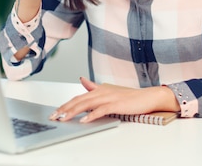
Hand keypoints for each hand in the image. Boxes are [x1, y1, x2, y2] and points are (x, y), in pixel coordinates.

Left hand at [49, 77, 179, 122]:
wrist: (148, 96)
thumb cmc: (130, 96)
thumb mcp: (109, 90)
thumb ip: (94, 87)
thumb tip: (82, 80)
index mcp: (99, 89)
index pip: (78, 97)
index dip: (65, 104)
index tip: (55, 112)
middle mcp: (102, 91)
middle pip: (79, 100)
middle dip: (64, 108)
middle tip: (54, 116)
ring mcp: (109, 97)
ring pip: (87, 104)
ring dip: (73, 112)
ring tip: (63, 118)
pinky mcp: (116, 104)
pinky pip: (101, 110)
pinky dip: (91, 115)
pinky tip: (84, 120)